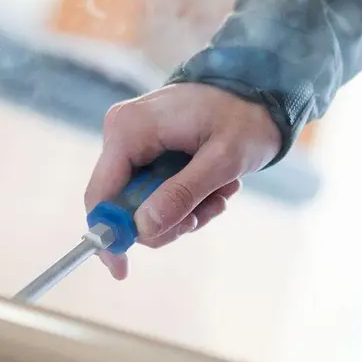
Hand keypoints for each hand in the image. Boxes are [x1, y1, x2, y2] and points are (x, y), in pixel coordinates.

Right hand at [84, 83, 281, 279]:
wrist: (260, 90)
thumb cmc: (245, 117)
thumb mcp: (222, 160)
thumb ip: (183, 193)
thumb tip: (144, 229)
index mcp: (129, 130)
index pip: (100, 196)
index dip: (109, 238)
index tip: (122, 270)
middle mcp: (122, 134)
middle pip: (124, 208)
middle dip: (169, 219)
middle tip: (207, 211)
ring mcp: (134, 143)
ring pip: (145, 205)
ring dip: (186, 210)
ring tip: (221, 191)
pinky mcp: (147, 151)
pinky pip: (157, 193)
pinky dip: (188, 198)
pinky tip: (216, 185)